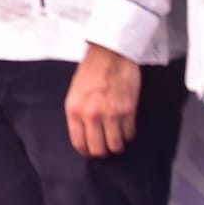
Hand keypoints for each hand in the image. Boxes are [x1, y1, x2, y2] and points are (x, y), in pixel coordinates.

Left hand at [64, 43, 140, 157]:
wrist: (110, 52)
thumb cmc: (92, 70)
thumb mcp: (75, 92)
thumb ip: (78, 114)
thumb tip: (85, 134)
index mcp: (74, 110)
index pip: (79, 143)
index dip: (86, 151)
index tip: (91, 152)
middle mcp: (91, 115)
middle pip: (98, 149)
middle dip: (102, 152)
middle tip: (106, 147)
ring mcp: (111, 114)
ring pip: (116, 146)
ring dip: (117, 146)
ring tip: (117, 139)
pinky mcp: (128, 110)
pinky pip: (129, 134)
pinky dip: (128, 135)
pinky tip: (126, 128)